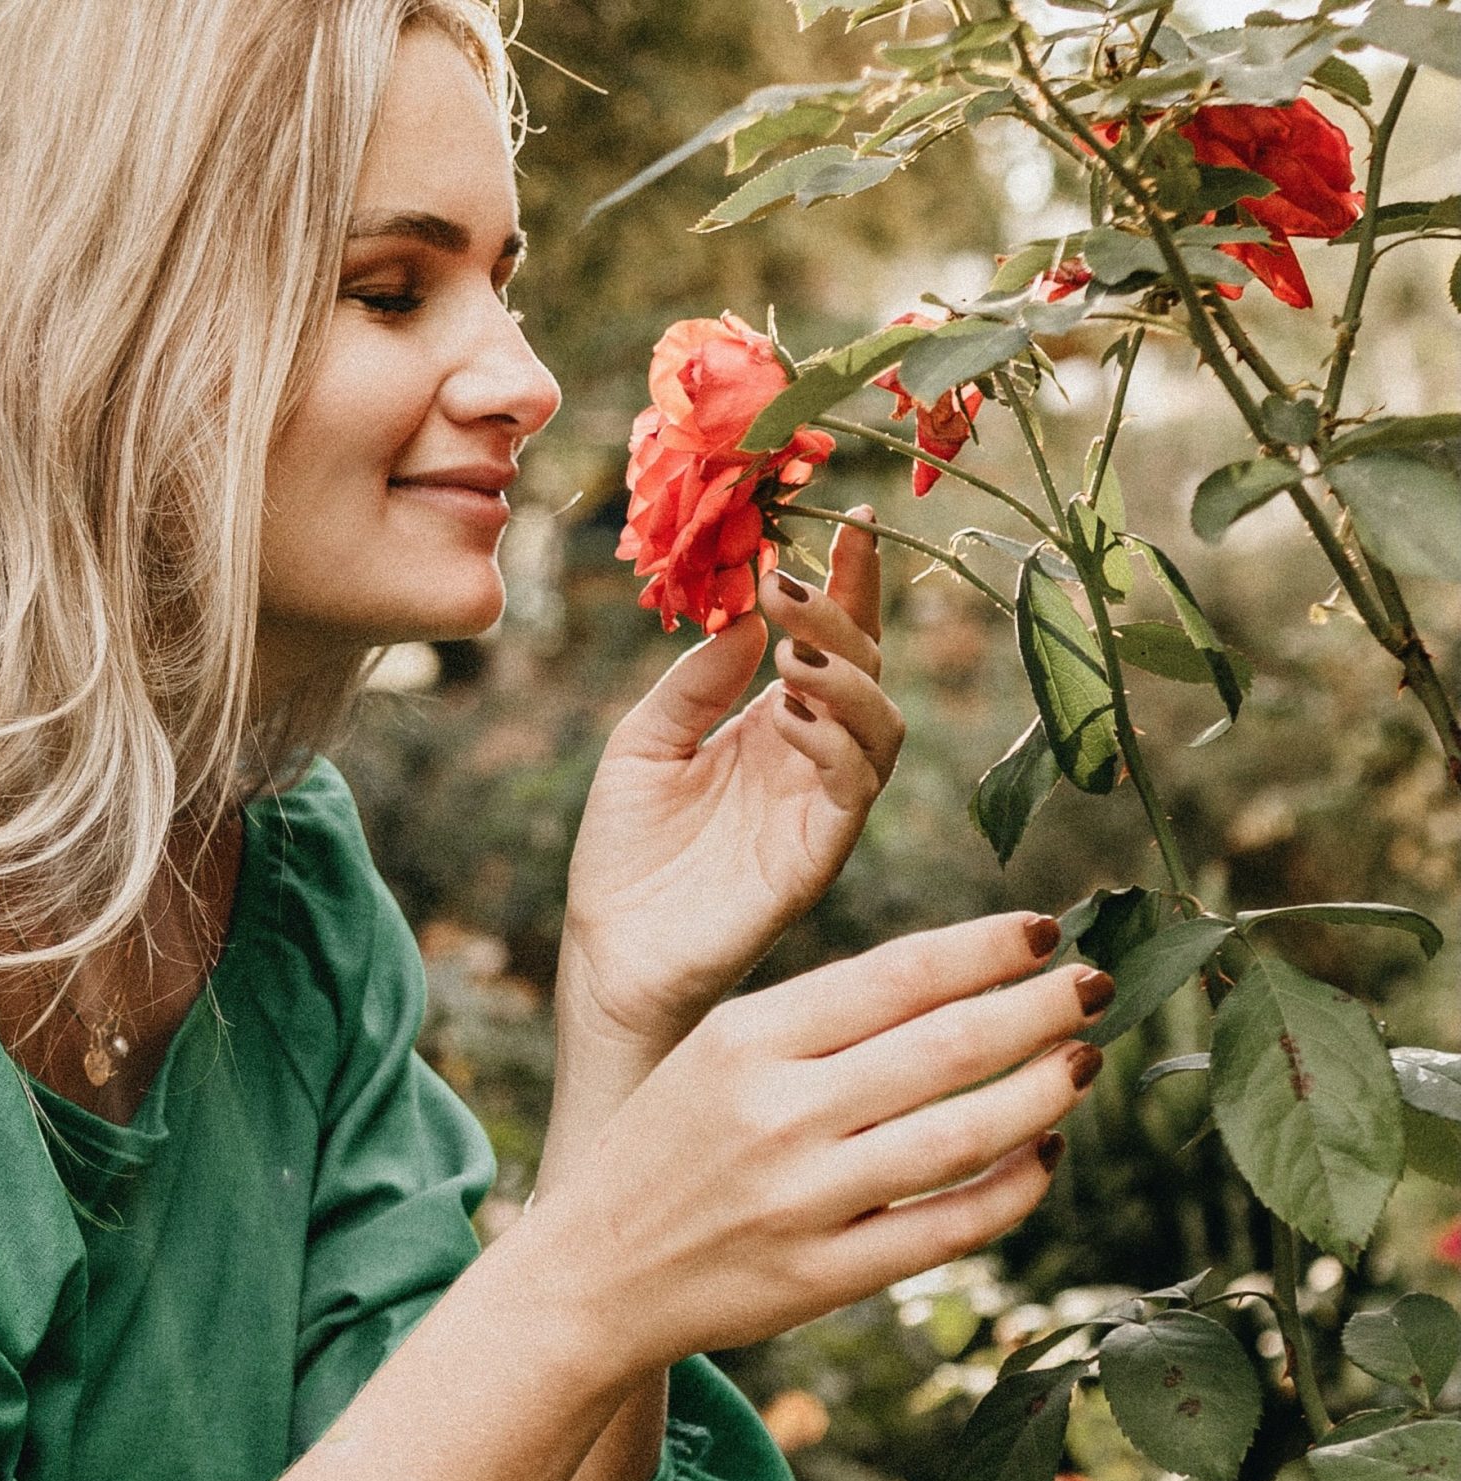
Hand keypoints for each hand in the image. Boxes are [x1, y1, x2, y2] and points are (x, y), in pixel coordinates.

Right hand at [533, 912, 1110, 1366]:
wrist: (592, 1272)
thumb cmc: (666, 1145)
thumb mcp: (715, 1053)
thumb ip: (820, 1022)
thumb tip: (960, 981)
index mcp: (746, 1039)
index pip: (897, 975)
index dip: (987, 949)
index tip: (1048, 932)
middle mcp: (777, 1113)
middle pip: (948, 1046)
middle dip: (1040, 1008)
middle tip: (1099, 986)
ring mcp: (805, 1200)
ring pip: (966, 1135)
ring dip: (1044, 1091)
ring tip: (1085, 1062)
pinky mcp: (827, 1276)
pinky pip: (952, 1227)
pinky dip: (1015, 1188)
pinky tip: (1045, 1154)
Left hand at [559, 506, 902, 1062]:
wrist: (608, 952)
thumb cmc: (626, 852)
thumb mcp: (646, 740)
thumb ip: (698, 679)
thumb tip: (749, 611)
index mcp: (774, 724)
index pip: (831, 639)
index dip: (848, 582)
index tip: (849, 517)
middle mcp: (811, 760)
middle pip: (866, 670)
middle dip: (842, 617)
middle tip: (789, 582)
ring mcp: (820, 808)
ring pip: (882, 727)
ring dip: (846, 678)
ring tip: (793, 649)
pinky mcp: (816, 858)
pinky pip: (853, 792)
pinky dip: (836, 744)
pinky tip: (793, 714)